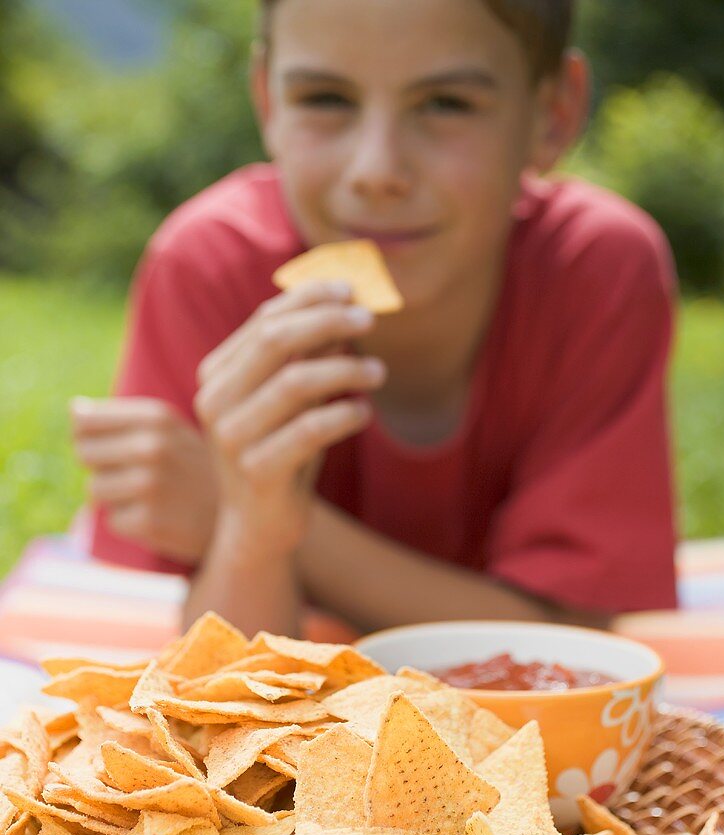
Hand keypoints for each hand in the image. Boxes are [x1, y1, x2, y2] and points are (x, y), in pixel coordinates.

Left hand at [70, 397, 217, 565]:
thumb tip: (75, 409)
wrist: (249, 514)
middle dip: (101, 466)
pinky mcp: (150, 522)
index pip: (84, 421)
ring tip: (151, 496)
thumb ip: (122, 418)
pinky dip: (130, 522)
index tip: (114, 446)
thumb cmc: (199, 468)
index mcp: (157, 418)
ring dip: (115, 497)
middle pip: (84, 453)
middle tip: (134, 474)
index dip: (90, 436)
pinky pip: (112, 521)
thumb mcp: (172, 430)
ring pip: (95, 490)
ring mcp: (151, 486)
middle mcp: (153, 447)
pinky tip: (160, 517)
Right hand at [194, 280, 385, 564]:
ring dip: (345, 369)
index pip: (264, 321)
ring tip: (378, 372)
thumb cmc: (283, 455)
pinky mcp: (257, 471)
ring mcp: (231, 437)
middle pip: (273, 340)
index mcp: (217, 375)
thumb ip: (308, 358)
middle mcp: (215, 401)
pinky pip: (309, 430)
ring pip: (294, 382)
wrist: (261, 527)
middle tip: (369, 320)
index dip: (309, 299)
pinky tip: (364, 415)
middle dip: (326, 321)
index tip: (350, 289)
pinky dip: (344, 415)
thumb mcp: (295, 402)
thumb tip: (345, 308)